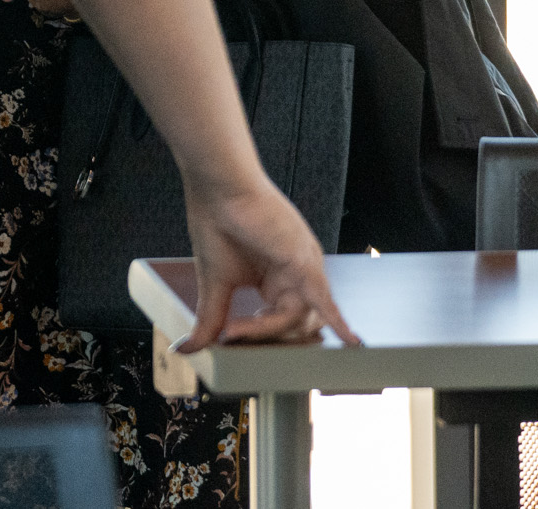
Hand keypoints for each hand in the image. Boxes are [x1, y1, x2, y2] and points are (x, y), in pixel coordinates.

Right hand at [179, 171, 358, 348]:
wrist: (217, 189)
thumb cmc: (216, 222)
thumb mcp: (215, 282)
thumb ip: (210, 318)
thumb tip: (188, 347)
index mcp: (279, 279)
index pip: (279, 323)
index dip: (253, 335)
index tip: (225, 337)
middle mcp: (297, 274)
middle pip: (295, 325)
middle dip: (264, 337)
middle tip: (232, 336)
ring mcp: (304, 267)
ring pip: (300, 318)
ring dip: (267, 330)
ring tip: (235, 330)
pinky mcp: (304, 261)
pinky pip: (325, 298)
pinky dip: (338, 321)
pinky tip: (349, 341)